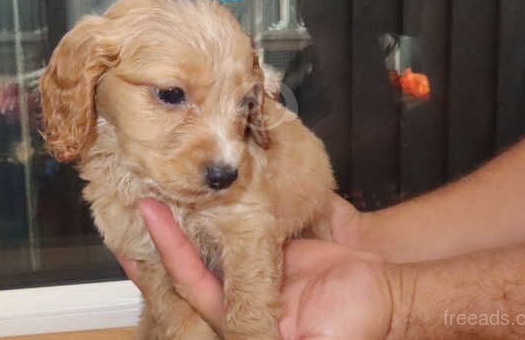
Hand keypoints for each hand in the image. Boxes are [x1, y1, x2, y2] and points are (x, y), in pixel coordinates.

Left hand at [118, 197, 394, 338]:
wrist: (384, 294)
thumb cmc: (355, 326)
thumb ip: (262, 332)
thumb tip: (244, 332)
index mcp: (242, 327)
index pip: (194, 299)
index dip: (169, 272)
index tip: (146, 244)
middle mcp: (240, 304)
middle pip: (193, 272)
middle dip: (165, 246)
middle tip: (140, 212)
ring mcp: (254, 277)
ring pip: (213, 249)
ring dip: (190, 227)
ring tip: (163, 199)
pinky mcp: (270, 254)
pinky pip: (240, 234)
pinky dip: (223, 219)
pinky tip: (207, 199)